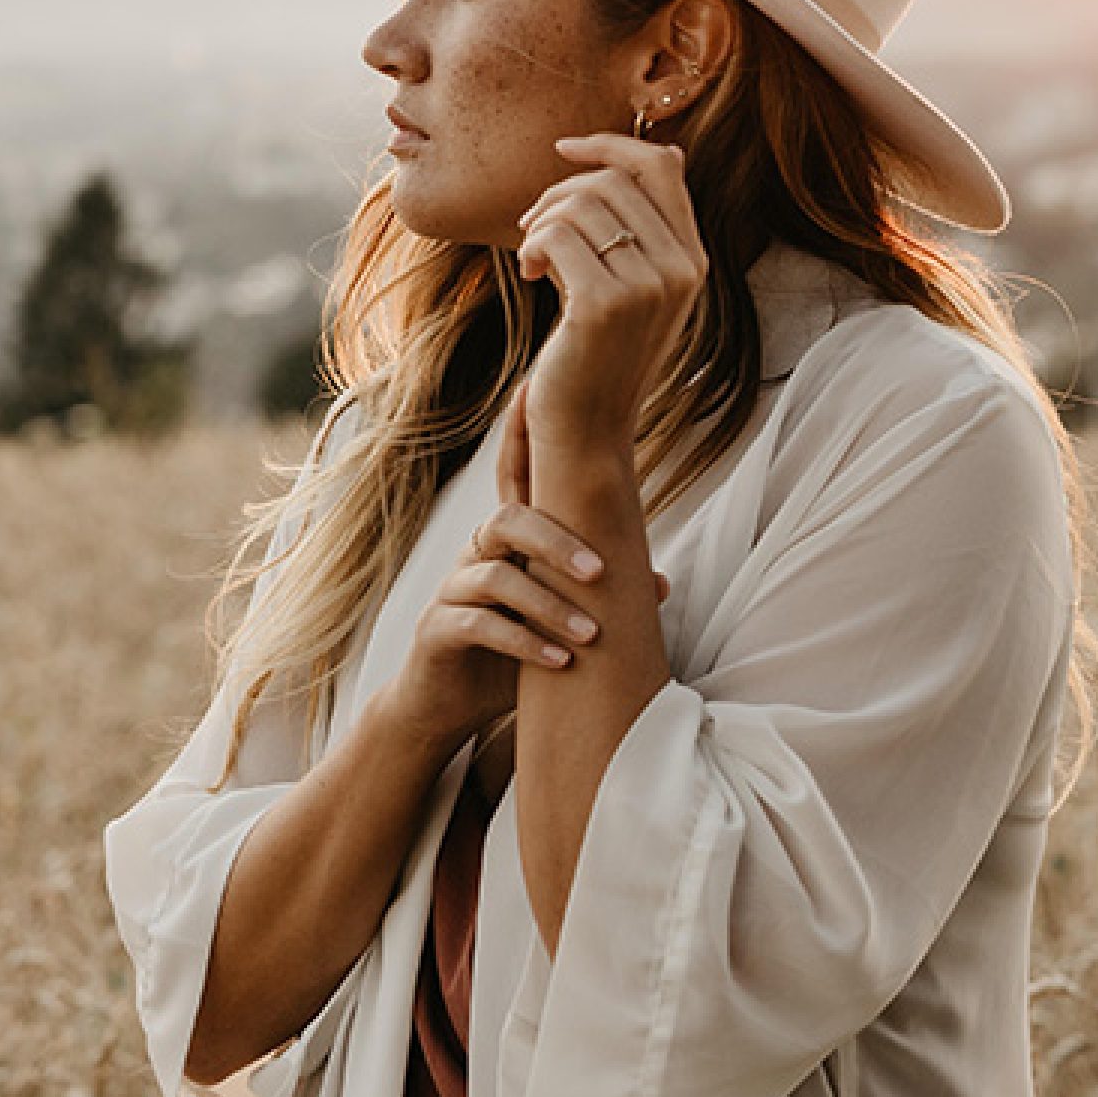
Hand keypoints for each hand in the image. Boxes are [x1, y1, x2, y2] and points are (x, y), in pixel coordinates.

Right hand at [375, 386, 669, 759]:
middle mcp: (476, 556)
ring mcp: (453, 591)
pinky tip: (558, 662)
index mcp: (506, 544)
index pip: (514, 481)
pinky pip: (478, 625)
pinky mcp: (438, 629)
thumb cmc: (509, 655)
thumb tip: (660, 583)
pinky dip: (522, 641)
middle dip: (556, 541)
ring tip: (588, 637)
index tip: (536, 391)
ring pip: (494, 578)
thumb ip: (598, 598)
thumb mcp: (558, 623)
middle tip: (599, 572)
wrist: (446, 705)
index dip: (520, 435)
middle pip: (508, 521)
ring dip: (547, 606)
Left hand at [515, 134, 707, 452]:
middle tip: (532, 229)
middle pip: (610, 181)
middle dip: (558, 194)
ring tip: (532, 259)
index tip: (563, 149)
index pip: (661, 166)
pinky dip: (532, 246)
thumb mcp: (633, 283)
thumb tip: (669, 150)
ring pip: (580, 205)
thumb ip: (643, 226)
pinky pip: (557, 235)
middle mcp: (681, 270)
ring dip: (540, 223)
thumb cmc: (596, 351)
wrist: (587, 428)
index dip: (609, 144)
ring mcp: (647, 288)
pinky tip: (529, 275)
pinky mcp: (605, 305)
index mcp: (692, 259)